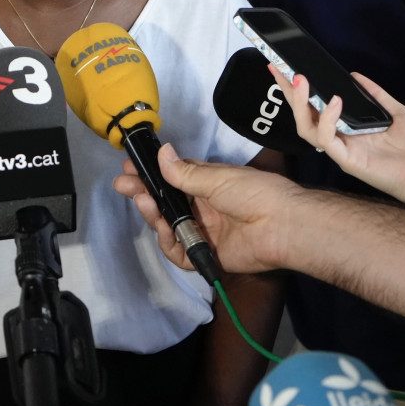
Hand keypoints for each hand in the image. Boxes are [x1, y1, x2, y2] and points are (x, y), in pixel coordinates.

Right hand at [113, 143, 296, 273]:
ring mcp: (203, 231)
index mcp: (207, 184)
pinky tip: (165, 231)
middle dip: (144, 193)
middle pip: (166, 203)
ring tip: (145, 203)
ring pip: (168, 226)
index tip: (130, 167)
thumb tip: (161, 151)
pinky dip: (169, 244)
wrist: (281, 226)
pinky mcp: (206, 254)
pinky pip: (180, 252)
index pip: (171, 178)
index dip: (151, 174)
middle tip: (123, 185)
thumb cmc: (254, 193)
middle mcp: (202, 207)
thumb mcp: (216, 178)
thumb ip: (184, 172)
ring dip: (154, 215)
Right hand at [269, 66, 404, 213]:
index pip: (315, 108)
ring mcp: (342, 151)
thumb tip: (356, 76)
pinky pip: (328, 140)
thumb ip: (377, 96)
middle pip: (303, 117)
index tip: (286, 67)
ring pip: (307, 128)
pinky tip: (334, 101)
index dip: (299, 90)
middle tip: (281, 69)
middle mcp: (340, 140)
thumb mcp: (398, 113)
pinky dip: (327, 119)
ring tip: (301, 80)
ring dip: (301, 103)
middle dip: (290, 93)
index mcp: (348, 129)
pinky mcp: (348, 161)